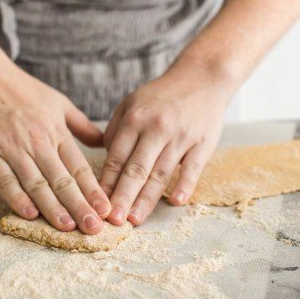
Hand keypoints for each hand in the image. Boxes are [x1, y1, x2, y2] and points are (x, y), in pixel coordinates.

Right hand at [0, 56, 110, 233]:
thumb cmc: (20, 89)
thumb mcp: (58, 102)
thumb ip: (81, 125)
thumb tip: (104, 142)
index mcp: (56, 131)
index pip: (79, 167)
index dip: (93, 190)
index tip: (106, 210)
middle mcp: (37, 142)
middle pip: (62, 180)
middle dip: (80, 206)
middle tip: (94, 228)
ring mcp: (12, 149)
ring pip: (37, 184)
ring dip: (53, 208)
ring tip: (68, 228)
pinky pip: (5, 180)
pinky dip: (17, 198)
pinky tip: (30, 214)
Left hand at [99, 66, 231, 225]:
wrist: (202, 78)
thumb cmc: (162, 95)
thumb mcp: (132, 102)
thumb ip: (116, 130)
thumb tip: (106, 161)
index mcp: (135, 119)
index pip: (116, 157)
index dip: (106, 183)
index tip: (96, 204)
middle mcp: (156, 128)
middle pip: (136, 169)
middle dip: (122, 197)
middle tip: (112, 220)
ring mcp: (181, 136)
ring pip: (161, 173)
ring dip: (147, 199)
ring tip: (135, 219)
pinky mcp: (202, 143)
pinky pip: (192, 168)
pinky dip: (184, 185)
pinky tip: (175, 202)